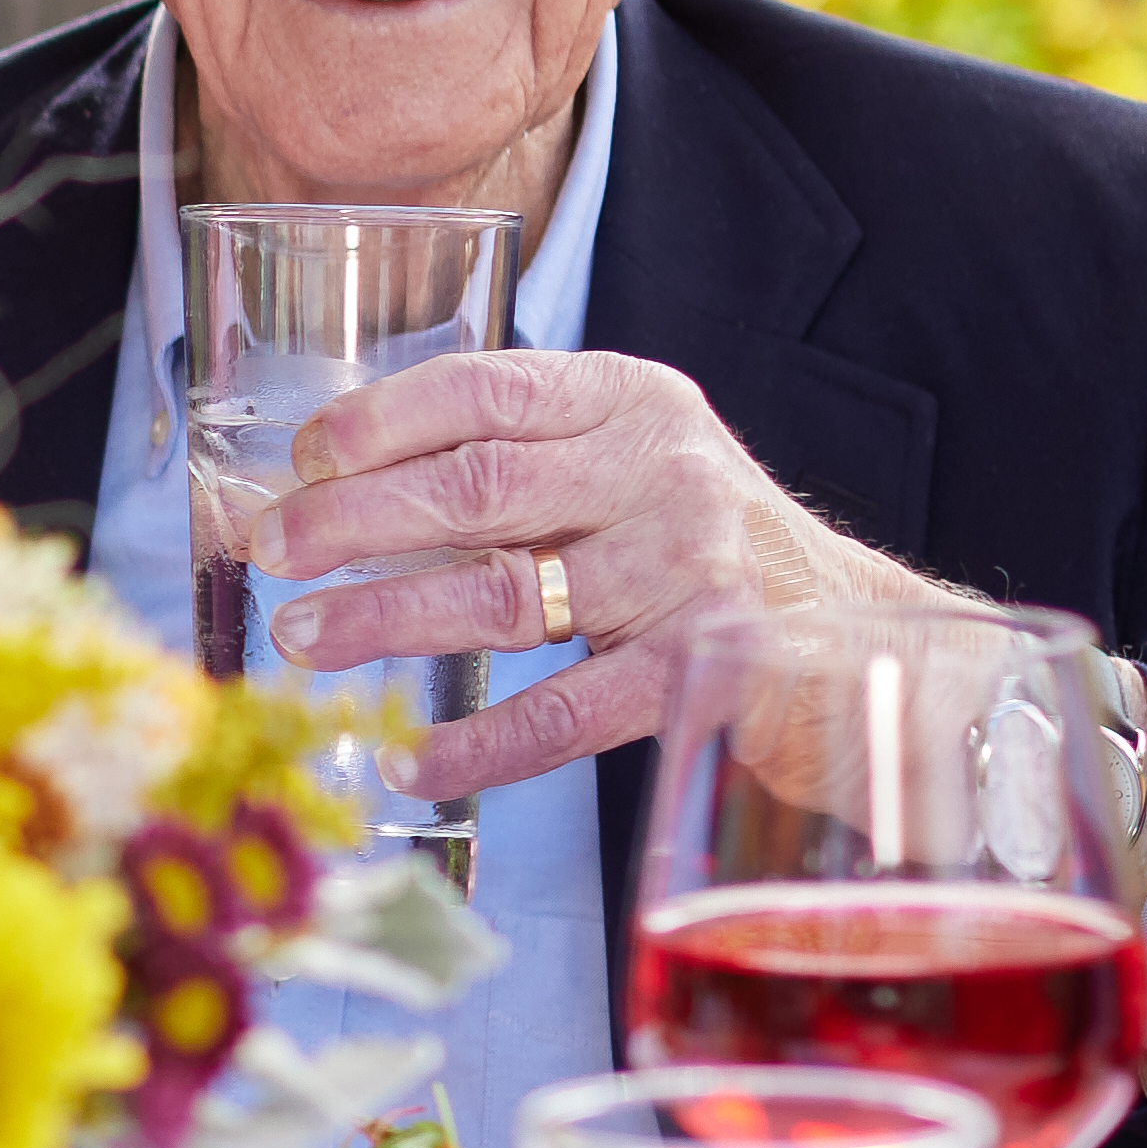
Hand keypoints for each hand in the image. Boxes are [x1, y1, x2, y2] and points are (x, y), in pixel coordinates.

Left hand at [245, 348, 945, 800]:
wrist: (878, 648)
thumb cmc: (716, 562)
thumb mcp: (636, 475)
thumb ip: (530, 466)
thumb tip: (345, 491)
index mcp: (635, 402)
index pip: (484, 387)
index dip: (378, 422)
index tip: (302, 461)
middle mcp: (665, 469)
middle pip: (473, 488)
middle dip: (351, 521)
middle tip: (268, 551)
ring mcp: (687, 570)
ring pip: (501, 592)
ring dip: (384, 618)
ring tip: (303, 638)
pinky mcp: (703, 671)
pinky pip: (562, 711)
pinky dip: (476, 743)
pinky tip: (410, 760)